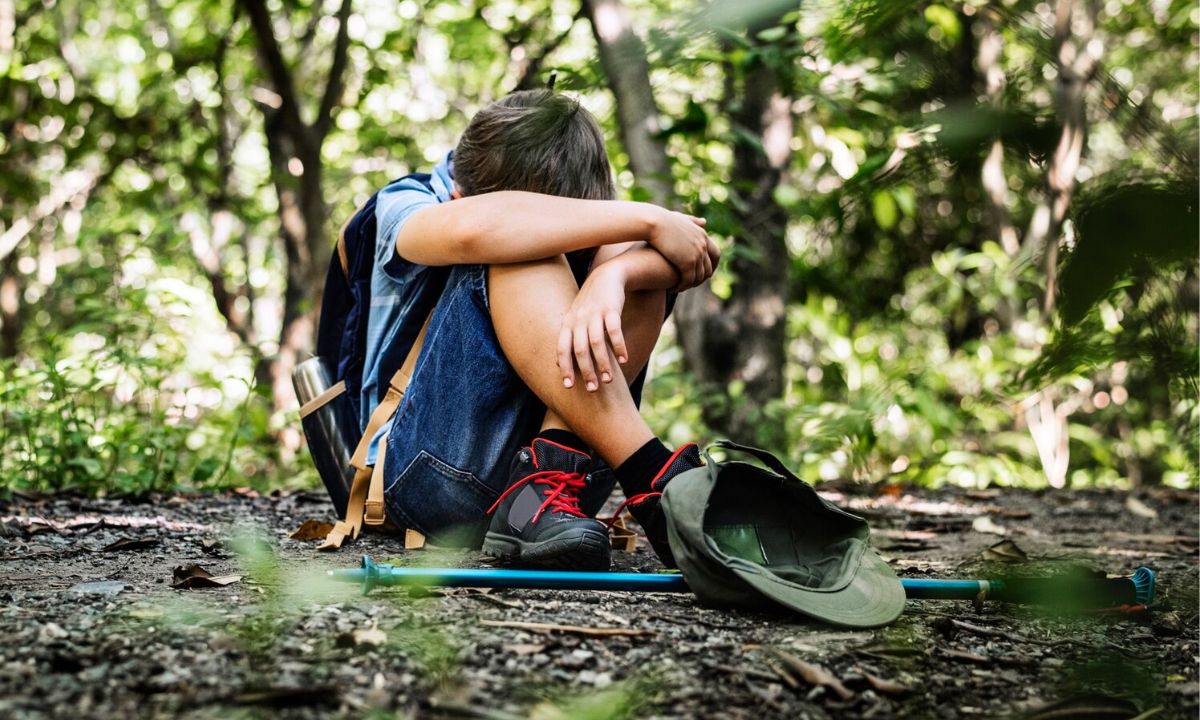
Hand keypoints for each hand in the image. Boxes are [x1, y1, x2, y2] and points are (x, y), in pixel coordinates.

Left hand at [557, 263, 627, 391]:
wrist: (607, 276)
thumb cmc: (590, 303)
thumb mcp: (575, 319)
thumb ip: (568, 339)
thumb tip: (558, 363)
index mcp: (568, 324)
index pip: (562, 349)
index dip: (565, 367)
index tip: (568, 386)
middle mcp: (579, 319)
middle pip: (579, 349)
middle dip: (586, 371)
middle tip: (593, 389)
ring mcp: (595, 313)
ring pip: (596, 342)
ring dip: (603, 362)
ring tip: (609, 379)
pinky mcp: (611, 309)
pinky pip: (615, 330)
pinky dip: (619, 346)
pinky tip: (624, 360)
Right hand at [647, 210, 717, 290]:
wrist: (653, 223)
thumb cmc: (662, 220)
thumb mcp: (682, 219)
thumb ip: (693, 221)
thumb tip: (704, 222)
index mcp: (703, 236)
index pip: (716, 254)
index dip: (712, 265)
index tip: (705, 272)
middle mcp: (703, 246)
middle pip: (709, 268)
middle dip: (701, 278)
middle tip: (690, 284)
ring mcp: (696, 255)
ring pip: (698, 277)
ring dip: (690, 284)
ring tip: (681, 287)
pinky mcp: (687, 264)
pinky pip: (688, 280)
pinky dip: (682, 286)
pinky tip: (674, 288)